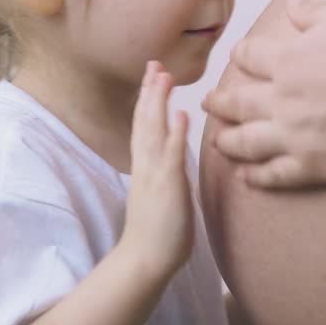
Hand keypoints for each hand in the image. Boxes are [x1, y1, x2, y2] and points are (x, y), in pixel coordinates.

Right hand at [122, 61, 193, 276]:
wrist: (144, 261)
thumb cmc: (157, 233)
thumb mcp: (163, 195)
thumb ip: (167, 173)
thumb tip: (175, 157)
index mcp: (145, 167)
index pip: (144, 126)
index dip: (147, 100)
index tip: (153, 76)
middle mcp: (146, 166)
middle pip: (144, 120)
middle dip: (150, 91)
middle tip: (155, 63)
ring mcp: (154, 174)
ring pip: (153, 130)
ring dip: (158, 102)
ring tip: (164, 76)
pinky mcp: (167, 187)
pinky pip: (170, 155)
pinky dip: (174, 133)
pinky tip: (181, 114)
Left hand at [202, 0, 325, 189]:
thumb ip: (312, 12)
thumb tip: (292, 6)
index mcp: (288, 59)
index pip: (249, 56)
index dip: (242, 56)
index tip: (239, 58)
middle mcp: (282, 99)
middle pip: (237, 103)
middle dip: (219, 103)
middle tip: (208, 104)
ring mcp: (295, 136)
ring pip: (246, 142)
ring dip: (228, 142)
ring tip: (220, 142)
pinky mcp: (314, 166)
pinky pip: (274, 175)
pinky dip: (256, 176)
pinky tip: (247, 177)